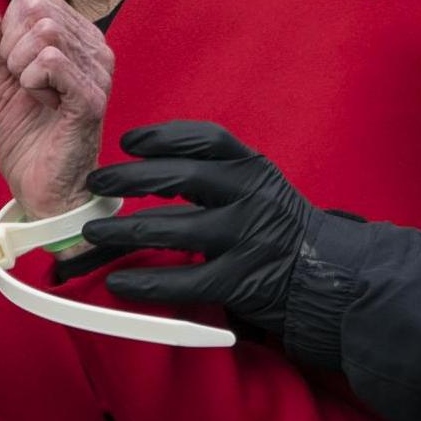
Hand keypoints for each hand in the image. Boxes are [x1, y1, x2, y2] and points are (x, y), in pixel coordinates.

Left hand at [0, 0, 113, 220]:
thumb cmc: (29, 133)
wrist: (43, 187)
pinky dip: (32, 81)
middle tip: (19, 79)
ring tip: (31, 92)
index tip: (12, 61)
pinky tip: (42, 102)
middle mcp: (95, 46)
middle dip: (11, 44)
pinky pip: (51, 62)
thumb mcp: (1, 76)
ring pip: (44, 33)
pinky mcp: (91, 97)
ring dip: (20, 65)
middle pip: (37, 9)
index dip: (8, 24)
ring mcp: (98, 71)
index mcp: (77, 35)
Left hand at [80, 121, 318, 336]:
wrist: (326, 274)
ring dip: (125, 232)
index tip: (128, 141)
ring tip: (94, 234)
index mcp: (253, 168)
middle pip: (181, 178)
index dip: (162, 136)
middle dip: (130, 179)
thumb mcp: (257, 186)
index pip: (205, 139)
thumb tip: (145, 170)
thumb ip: (214, 175)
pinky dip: (146, 282)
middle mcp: (251, 197)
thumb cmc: (278, 226)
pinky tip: (120, 284)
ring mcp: (246, 239)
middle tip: (97, 183)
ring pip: (174, 230)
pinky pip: (184, 282)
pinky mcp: (241, 281)